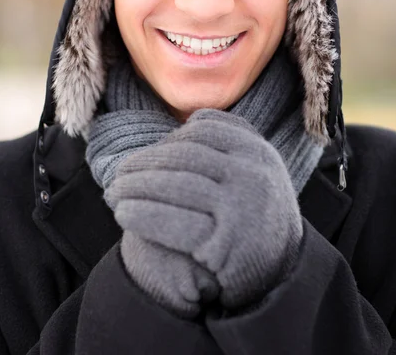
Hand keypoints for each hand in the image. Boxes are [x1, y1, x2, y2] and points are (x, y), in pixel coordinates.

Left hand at [107, 108, 302, 311]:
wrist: (281, 273)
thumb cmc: (256, 215)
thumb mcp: (257, 171)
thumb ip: (230, 145)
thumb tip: (186, 123)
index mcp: (259, 151)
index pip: (204, 129)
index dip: (169, 139)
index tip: (148, 154)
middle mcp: (254, 173)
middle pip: (185, 155)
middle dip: (145, 162)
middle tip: (119, 173)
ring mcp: (241, 207)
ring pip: (175, 185)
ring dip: (135, 187)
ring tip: (113, 192)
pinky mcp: (225, 243)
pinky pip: (174, 223)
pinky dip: (143, 216)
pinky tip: (124, 214)